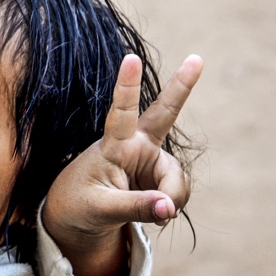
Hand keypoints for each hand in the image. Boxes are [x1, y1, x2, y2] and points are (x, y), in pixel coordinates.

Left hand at [43, 54, 202, 275]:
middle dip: (181, 87)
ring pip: (176, 179)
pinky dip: (170, 207)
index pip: (121, 113)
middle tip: (197, 59)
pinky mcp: (160, 177)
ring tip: (157, 217)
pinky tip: (156, 215)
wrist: (78, 217)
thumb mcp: (101, 210)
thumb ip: (136, 208)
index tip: (131, 58)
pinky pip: (177, 193)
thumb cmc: (80, 206)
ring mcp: (150, 160)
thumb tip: (169, 208)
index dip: (128, 87)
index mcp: (113, 147)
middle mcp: (136, 146)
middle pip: (164, 113)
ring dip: (172, 199)